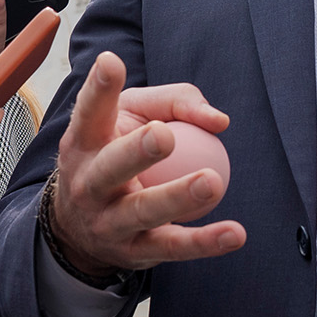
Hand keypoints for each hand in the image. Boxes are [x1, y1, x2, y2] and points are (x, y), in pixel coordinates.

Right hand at [45, 51, 243, 275]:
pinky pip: (172, 247)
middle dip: (135, 152)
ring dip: (177, 198)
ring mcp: (108, 222)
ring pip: (142, 212)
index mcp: (84, 142)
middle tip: (164, 136)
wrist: (81, 226)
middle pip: (110, 168)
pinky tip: (235, 234)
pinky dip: (205, 243)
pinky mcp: (134, 253)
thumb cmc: (116, 151)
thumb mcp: (133, 117)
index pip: (89, 112)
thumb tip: (218, 120)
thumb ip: (174, 103)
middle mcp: (88, 183)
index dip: (99, 88)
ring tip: (211, 182)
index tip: (111, 63)